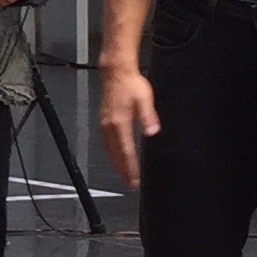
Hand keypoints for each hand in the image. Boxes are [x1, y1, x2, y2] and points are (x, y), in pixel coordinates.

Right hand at [100, 64, 159, 188]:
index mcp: (119, 123)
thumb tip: (152, 131)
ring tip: (124, 174)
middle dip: (123, 170)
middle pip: (116, 154)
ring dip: (117, 163)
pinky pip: (107, 143)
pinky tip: (116, 156)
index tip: (135, 179)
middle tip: (130, 183)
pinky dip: (112, 153)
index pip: (126, 151)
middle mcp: (109, 125)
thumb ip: (148, 117)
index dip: (131, 167)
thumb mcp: (145, 99)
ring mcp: (105, 124)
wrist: (116, 72)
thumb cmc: (130, 84)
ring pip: (110, 150)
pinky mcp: (104, 121)